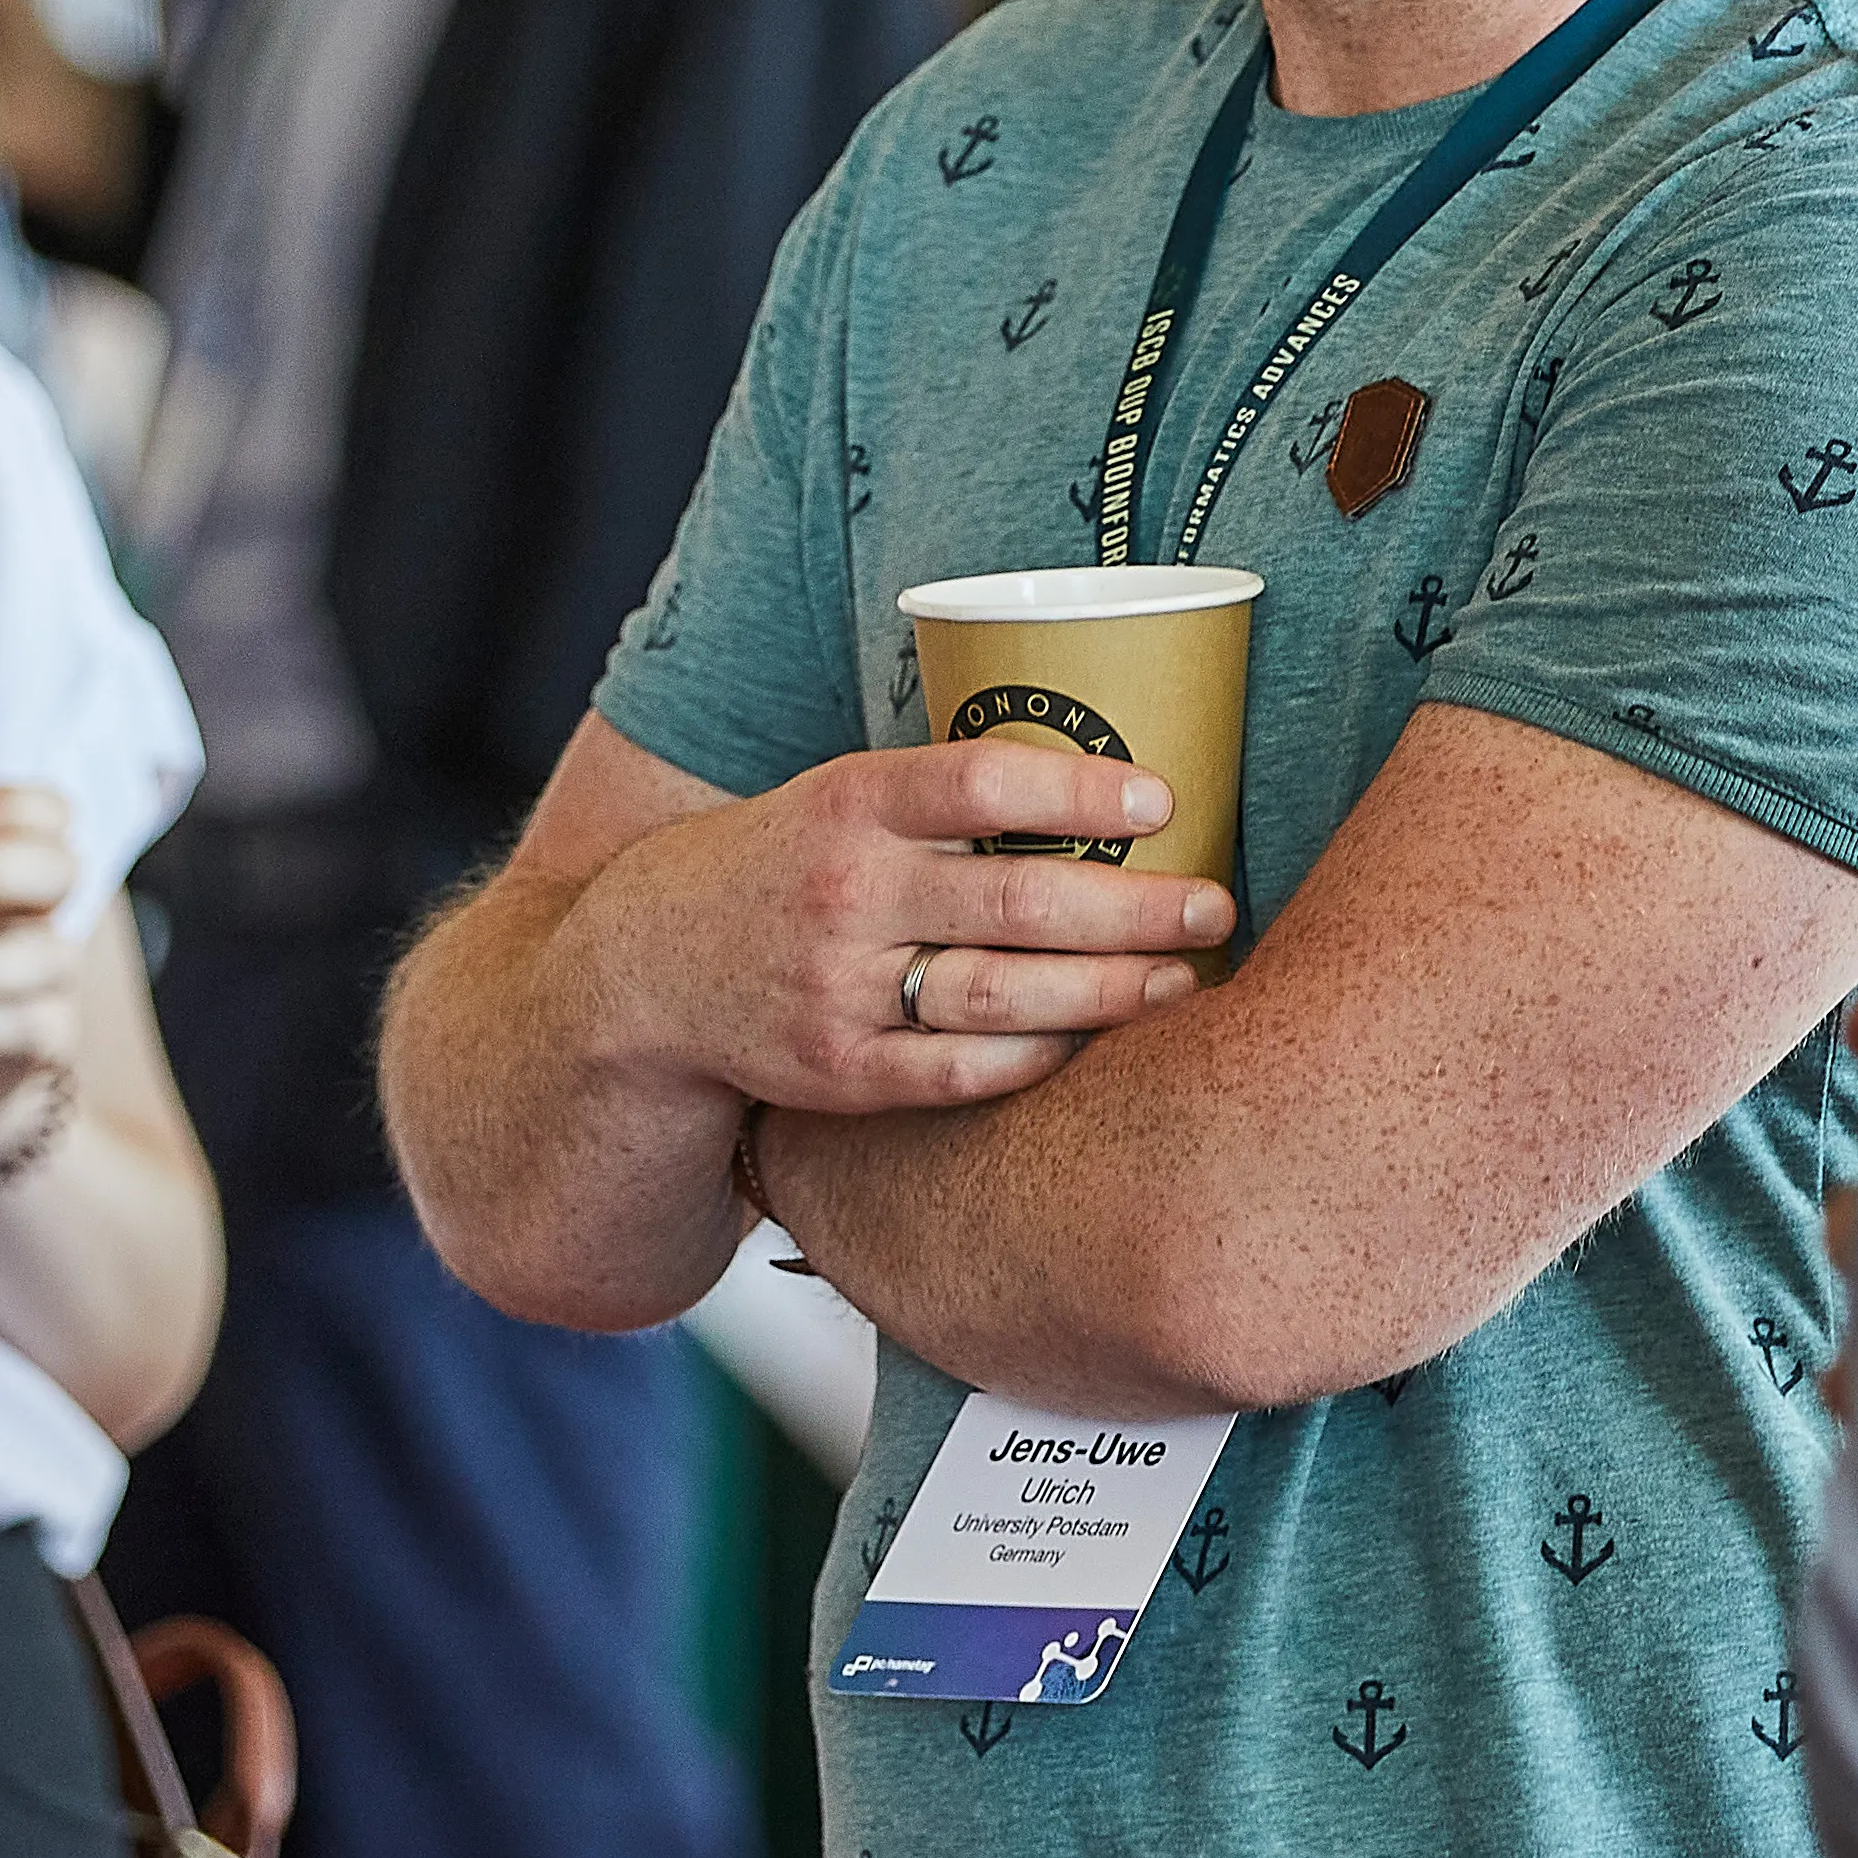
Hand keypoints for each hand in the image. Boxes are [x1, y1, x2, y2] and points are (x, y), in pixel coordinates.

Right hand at [570, 741, 1232, 1120]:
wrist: (644, 972)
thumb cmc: (783, 867)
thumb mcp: (837, 798)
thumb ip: (943, 798)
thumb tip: (1112, 785)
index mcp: (847, 803)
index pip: (976, 782)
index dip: (1079, 786)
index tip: (1163, 795)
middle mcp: (843, 895)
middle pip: (1016, 900)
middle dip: (1133, 906)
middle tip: (1212, 903)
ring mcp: (840, 992)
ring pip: (1003, 994)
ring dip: (1110, 990)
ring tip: (1183, 977)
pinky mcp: (842, 1075)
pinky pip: (966, 1070)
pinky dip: (1042, 1055)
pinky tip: (1098, 1038)